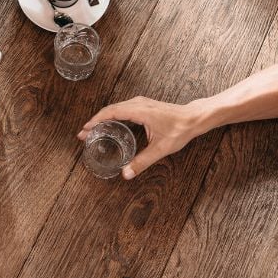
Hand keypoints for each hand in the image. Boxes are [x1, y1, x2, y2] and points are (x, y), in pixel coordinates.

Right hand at [77, 96, 208, 179]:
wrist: (193, 118)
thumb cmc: (180, 129)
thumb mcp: (160, 148)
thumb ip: (142, 161)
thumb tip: (126, 174)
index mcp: (139, 110)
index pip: (111, 112)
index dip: (96, 120)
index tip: (85, 129)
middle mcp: (138, 103)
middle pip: (110, 109)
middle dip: (95, 121)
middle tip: (84, 134)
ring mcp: (141, 103)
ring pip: (116, 108)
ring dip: (103, 118)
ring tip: (93, 130)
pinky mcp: (144, 105)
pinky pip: (123, 108)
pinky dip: (112, 116)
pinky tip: (110, 125)